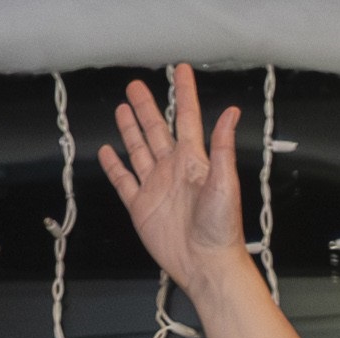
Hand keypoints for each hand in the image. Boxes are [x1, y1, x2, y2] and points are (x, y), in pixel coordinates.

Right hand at [98, 67, 245, 295]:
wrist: (206, 264)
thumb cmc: (222, 228)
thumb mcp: (225, 182)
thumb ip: (222, 146)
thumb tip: (230, 113)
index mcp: (194, 161)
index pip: (187, 118)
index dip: (184, 93)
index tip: (180, 72)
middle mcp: (173, 170)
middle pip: (156, 129)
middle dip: (147, 107)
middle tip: (136, 86)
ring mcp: (156, 187)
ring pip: (139, 151)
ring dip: (130, 130)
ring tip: (123, 110)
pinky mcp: (141, 207)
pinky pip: (124, 182)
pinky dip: (115, 167)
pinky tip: (109, 153)